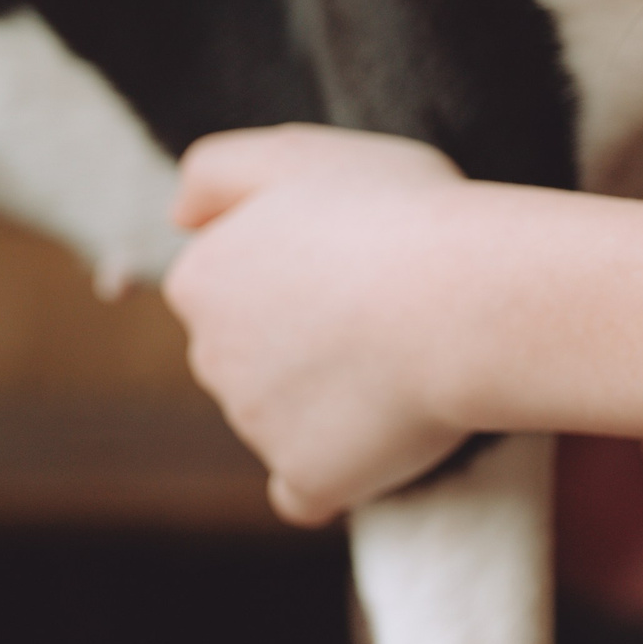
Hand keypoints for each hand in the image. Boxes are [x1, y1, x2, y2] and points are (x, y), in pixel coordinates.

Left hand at [166, 125, 475, 524]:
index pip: (228, 290)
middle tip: (389, 310)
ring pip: (285, 419)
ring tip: (409, 359)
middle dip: (305, 344)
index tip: (356, 262)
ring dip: (333, 401)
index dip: (298, 275)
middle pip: (252, 358)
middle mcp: (210, 356)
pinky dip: (338, 471)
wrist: (464, 301)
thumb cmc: (398, 216)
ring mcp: (255, 425)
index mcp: (202, 279)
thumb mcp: (301, 155)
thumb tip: (178, 216)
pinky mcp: (306, 476)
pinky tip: (381, 440)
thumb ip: (219, 172)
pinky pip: (309, 488)